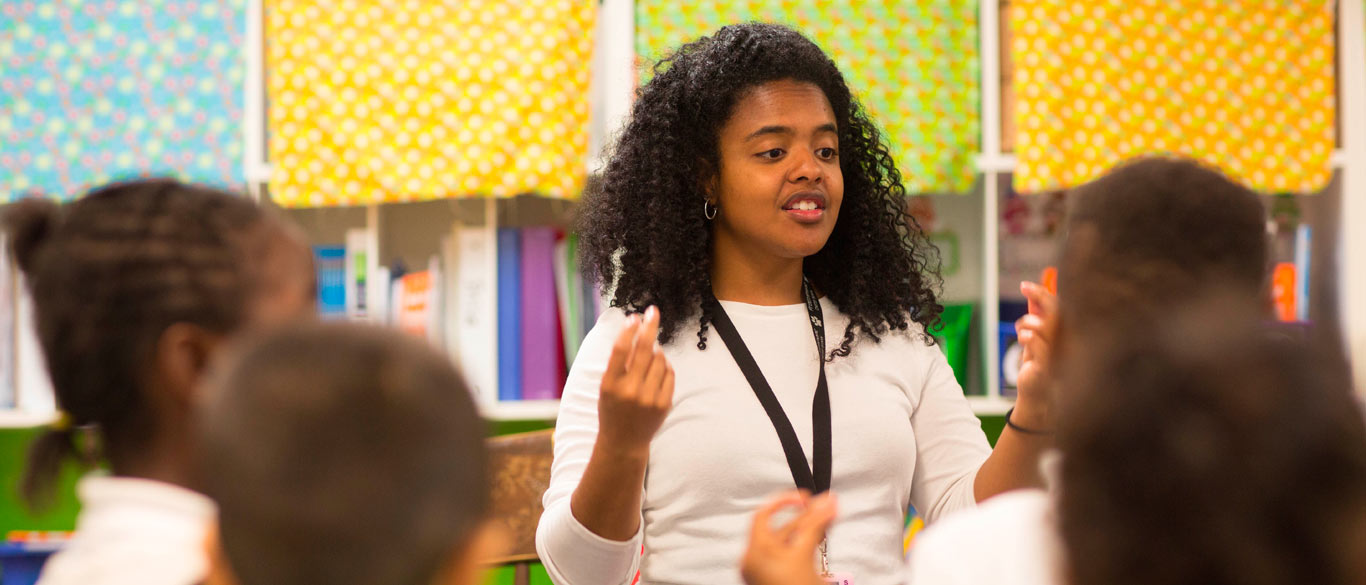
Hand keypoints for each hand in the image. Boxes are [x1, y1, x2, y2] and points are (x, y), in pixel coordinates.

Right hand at [596, 306, 674, 455]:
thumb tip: (636, 333)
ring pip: (660, 359)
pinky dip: (665, 365)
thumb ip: (619, 364)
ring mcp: (649, 398)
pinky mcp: (664, 404)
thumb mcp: (606, 387)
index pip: (620, 350)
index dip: (628, 330)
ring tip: (650, 355)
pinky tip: (658, 368)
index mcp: (610, 384)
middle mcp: (629, 390)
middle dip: (650, 326)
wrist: (624, 442)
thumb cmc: (612, 409)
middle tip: (653, 312)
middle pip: (644, 349)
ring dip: (656, 351)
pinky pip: (669, 373)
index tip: (634, 317)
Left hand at [740, 491, 837, 584]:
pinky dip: (802, 545)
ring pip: (785, 544)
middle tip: (824, 507)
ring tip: (826, 521)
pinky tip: (818, 539)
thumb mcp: (805, 554)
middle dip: (804, 517)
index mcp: (755, 553)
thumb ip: (815, 525)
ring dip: (806, 531)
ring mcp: (763, 573)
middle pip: (778, 530)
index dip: (784, 502)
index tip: (804, 498)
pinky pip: (787, 556)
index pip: (763, 515)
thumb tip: (826, 502)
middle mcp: (754, 562)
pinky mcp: (773, 581)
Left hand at [1014, 281, 1057, 428]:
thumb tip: (1032, 299)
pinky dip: (1028, 336)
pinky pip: (1039, 344)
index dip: (1045, 293)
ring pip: (1047, 326)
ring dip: (1028, 323)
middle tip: (1024, 287)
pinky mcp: (1050, 366)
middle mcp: (1068, 343)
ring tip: (1021, 330)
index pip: (1061, 307)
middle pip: (1057, 311)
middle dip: (1040, 295)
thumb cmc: (1037, 368)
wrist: (1037, 397)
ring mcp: (1061, 355)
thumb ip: (1036, 322)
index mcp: (1067, 335)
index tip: (1025, 285)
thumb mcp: (1034, 341)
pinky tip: (1022, 339)